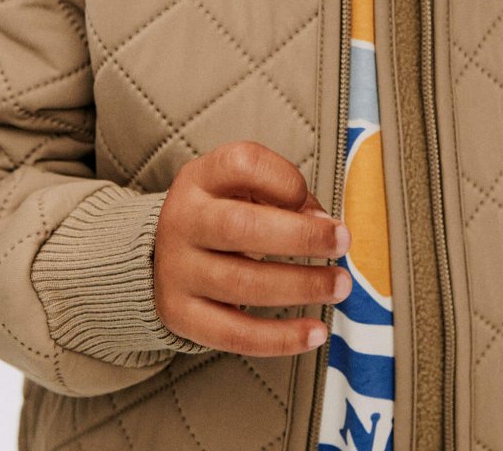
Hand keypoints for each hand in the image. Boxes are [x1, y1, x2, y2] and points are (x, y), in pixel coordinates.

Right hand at [153, 140, 351, 356]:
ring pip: (243, 283)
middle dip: (301, 237)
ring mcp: (177, 270)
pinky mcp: (181, 316)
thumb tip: (325, 226)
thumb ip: (283, 194)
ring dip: (301, 286)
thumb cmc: (222, 211)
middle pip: (241, 226)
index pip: (243, 164)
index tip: (312, 201)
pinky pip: (235, 334)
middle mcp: (182, 220)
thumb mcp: (240, 185)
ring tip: (340, 285)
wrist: (159, 253)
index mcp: (200, 178)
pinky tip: (316, 332)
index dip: (285, 180)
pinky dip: (280, 337)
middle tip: (343, 242)